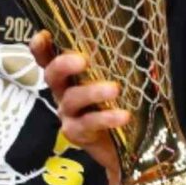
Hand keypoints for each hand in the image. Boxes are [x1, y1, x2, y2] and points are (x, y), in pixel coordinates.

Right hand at [30, 30, 128, 184]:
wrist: (123, 149)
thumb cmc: (119, 105)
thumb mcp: (117, 83)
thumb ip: (118, 66)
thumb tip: (143, 41)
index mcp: (70, 78)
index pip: (49, 59)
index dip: (42, 48)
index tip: (43, 35)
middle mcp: (64, 93)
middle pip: (53, 76)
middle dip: (62, 65)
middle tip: (81, 60)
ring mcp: (68, 114)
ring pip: (72, 99)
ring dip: (91, 92)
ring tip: (114, 88)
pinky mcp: (77, 134)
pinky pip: (89, 124)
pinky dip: (106, 118)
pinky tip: (123, 116)